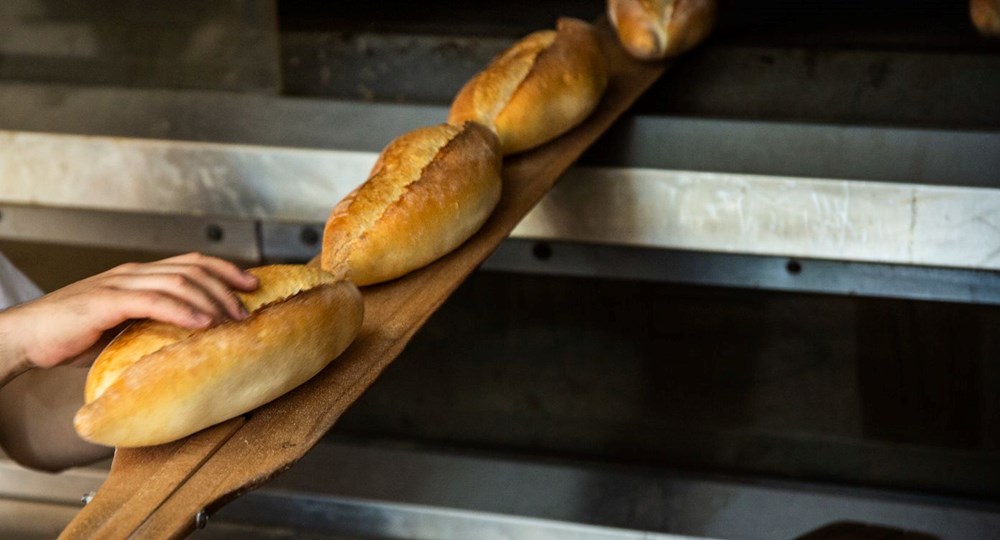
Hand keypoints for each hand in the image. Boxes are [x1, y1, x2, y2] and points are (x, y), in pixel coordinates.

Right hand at [0, 253, 258, 373]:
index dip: (225, 270)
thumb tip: (189, 342)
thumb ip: (151, 325)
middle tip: (249, 308)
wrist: (25, 338)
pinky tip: (203, 324)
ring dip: (211, 300)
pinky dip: (182, 311)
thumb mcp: (122, 326)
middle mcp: (133, 273)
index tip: (252, 284)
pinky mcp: (105, 302)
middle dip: (226, 286)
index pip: (192, 263)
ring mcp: (119, 284)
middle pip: (192, 269)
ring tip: (232, 320)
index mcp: (139, 275)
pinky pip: (153, 302)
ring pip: (178, 283)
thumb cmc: (73, 337)